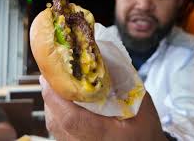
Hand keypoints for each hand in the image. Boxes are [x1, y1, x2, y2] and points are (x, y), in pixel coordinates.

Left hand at [40, 75, 166, 140]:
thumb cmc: (144, 133)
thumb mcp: (142, 108)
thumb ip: (125, 85)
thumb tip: (103, 60)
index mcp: (104, 135)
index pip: (71, 118)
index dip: (56, 97)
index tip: (48, 78)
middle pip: (56, 120)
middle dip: (51, 95)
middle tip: (52, 74)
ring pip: (54, 124)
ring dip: (52, 102)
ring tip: (56, 84)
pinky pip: (58, 129)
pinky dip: (56, 112)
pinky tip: (62, 101)